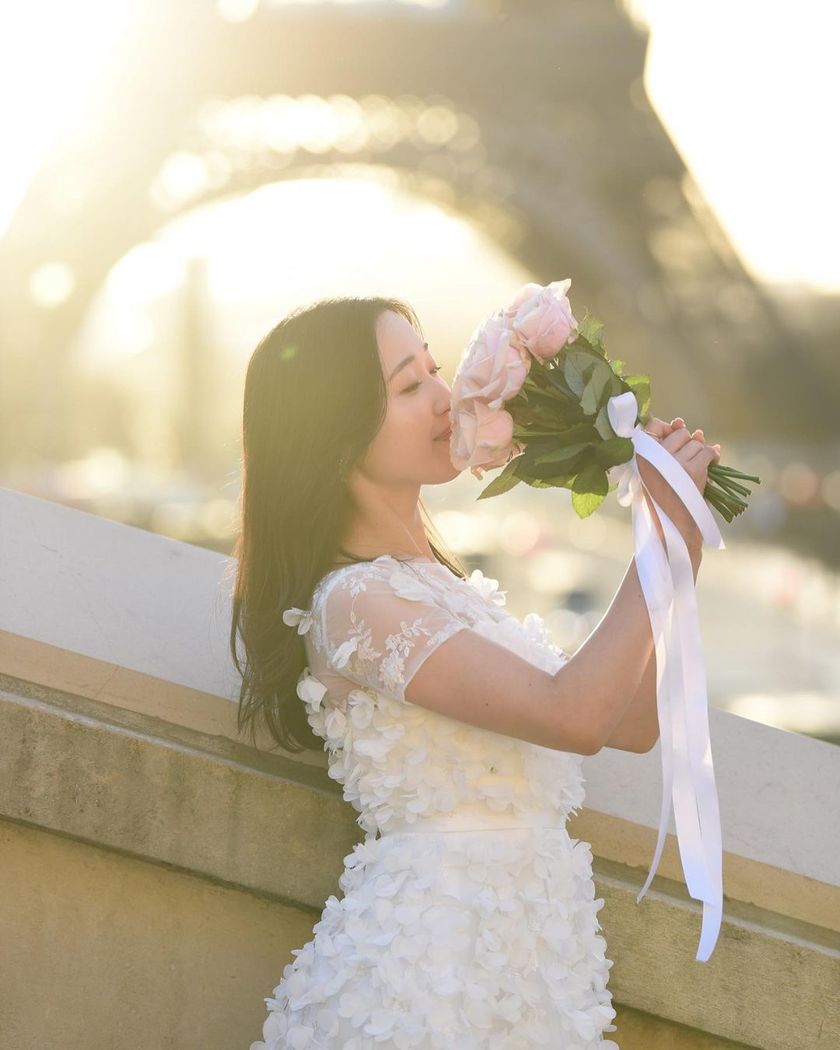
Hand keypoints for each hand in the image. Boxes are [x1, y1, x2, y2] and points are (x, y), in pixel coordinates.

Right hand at [638, 416, 721, 551]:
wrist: (669, 531)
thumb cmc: (658, 507)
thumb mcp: (647, 477)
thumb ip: (660, 449)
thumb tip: (680, 422)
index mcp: (638, 458)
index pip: (652, 426)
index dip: (666, 427)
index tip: (673, 430)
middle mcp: (653, 457)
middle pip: (679, 434)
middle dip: (687, 442)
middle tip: (688, 459)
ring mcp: (674, 463)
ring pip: (695, 443)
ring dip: (700, 453)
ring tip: (698, 467)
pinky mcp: (692, 472)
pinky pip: (707, 452)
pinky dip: (713, 456)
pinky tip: (712, 464)